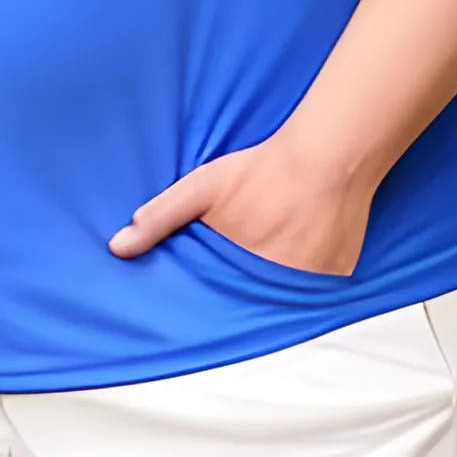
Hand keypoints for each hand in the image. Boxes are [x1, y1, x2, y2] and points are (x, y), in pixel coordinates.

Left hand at [107, 130, 376, 275]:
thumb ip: (160, 218)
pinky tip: (301, 246)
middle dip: (241, 286)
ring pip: (285, 293)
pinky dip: (305, 272)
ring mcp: (314, 285)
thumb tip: (117, 248)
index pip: (219, 301)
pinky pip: (316, 284)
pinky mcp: (339, 277)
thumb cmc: (260, 171)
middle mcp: (280, 288)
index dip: (210, 293)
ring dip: (275, 280)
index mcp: (243, 272)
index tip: (199, 289)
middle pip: (253, 298)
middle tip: (239, 260)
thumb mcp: (202, 188)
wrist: (328, 155)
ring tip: (273, 250)